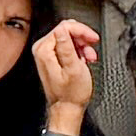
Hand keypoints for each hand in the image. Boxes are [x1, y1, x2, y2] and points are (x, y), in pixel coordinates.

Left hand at [32, 18, 100, 134]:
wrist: (67, 108)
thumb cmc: (71, 93)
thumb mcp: (73, 68)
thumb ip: (67, 46)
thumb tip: (64, 28)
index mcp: (44, 50)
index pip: (64, 27)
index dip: (82, 31)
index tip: (92, 38)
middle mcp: (42, 50)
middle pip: (66, 30)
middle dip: (82, 39)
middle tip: (91, 49)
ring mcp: (47, 54)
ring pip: (69, 38)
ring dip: (82, 45)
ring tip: (89, 57)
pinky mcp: (53, 58)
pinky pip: (68, 46)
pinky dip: (79, 50)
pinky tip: (84, 59)